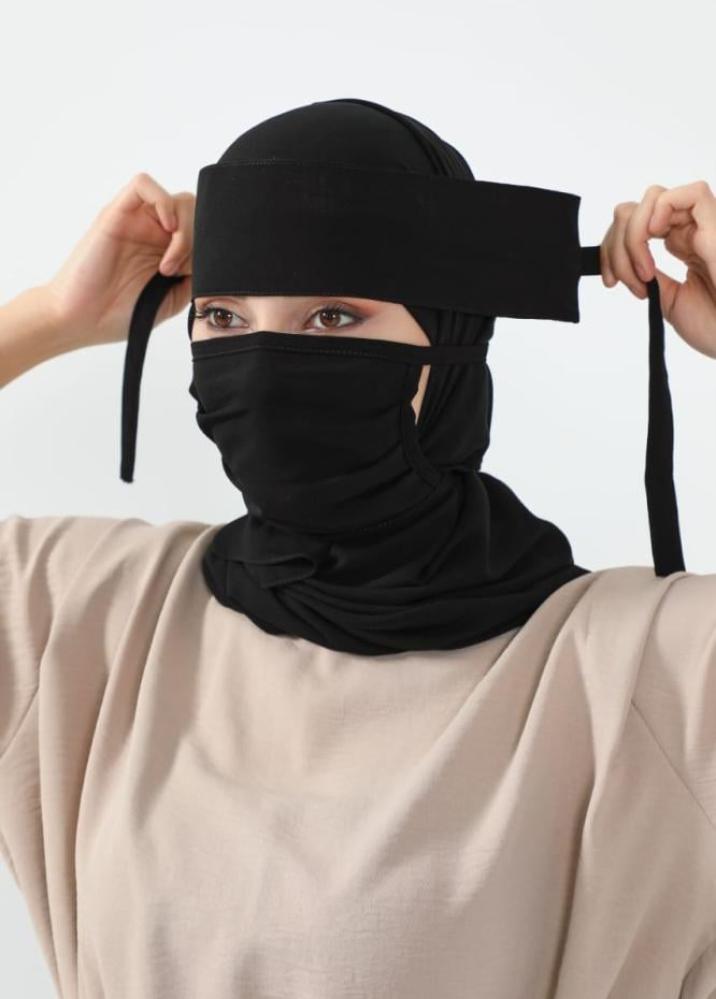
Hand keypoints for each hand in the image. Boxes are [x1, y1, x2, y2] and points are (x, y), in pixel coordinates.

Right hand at [43, 172, 193, 348]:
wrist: (82, 321)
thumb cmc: (119, 314)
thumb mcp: (172, 300)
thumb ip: (195, 278)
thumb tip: (215, 261)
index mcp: (169, 250)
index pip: (203, 228)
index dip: (210, 246)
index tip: (200, 275)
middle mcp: (154, 232)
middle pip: (195, 211)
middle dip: (198, 239)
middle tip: (181, 271)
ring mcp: (136, 221)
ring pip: (177, 198)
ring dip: (184, 227)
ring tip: (169, 263)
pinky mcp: (116, 213)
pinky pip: (143, 184)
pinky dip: (163, 202)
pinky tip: (166, 231)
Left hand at [600, 180, 715, 358]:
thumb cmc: (711, 326)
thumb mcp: (668, 299)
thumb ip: (650, 277)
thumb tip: (628, 262)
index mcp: (684, 245)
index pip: (636, 224)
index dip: (613, 247)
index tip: (610, 281)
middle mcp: (692, 231)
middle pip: (637, 209)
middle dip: (616, 244)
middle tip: (624, 281)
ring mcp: (705, 226)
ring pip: (655, 197)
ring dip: (634, 233)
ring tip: (644, 270)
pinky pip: (692, 193)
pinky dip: (661, 209)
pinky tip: (657, 236)